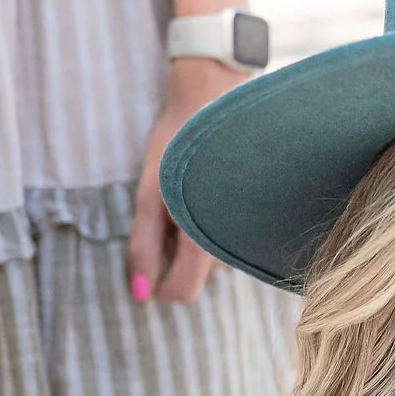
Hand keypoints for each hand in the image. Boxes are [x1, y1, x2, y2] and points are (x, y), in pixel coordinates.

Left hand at [128, 56, 248, 303]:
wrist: (217, 101)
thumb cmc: (178, 146)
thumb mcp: (149, 196)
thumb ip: (143, 247)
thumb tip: (140, 294)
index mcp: (207, 244)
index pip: (183, 293)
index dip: (158, 285)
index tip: (146, 261)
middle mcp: (234, 245)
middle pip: (195, 274)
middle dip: (174, 253)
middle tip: (164, 211)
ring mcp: (247, 231)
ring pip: (211, 256)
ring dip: (192, 237)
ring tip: (185, 195)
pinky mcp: (254, 217)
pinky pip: (225, 237)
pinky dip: (208, 224)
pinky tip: (204, 193)